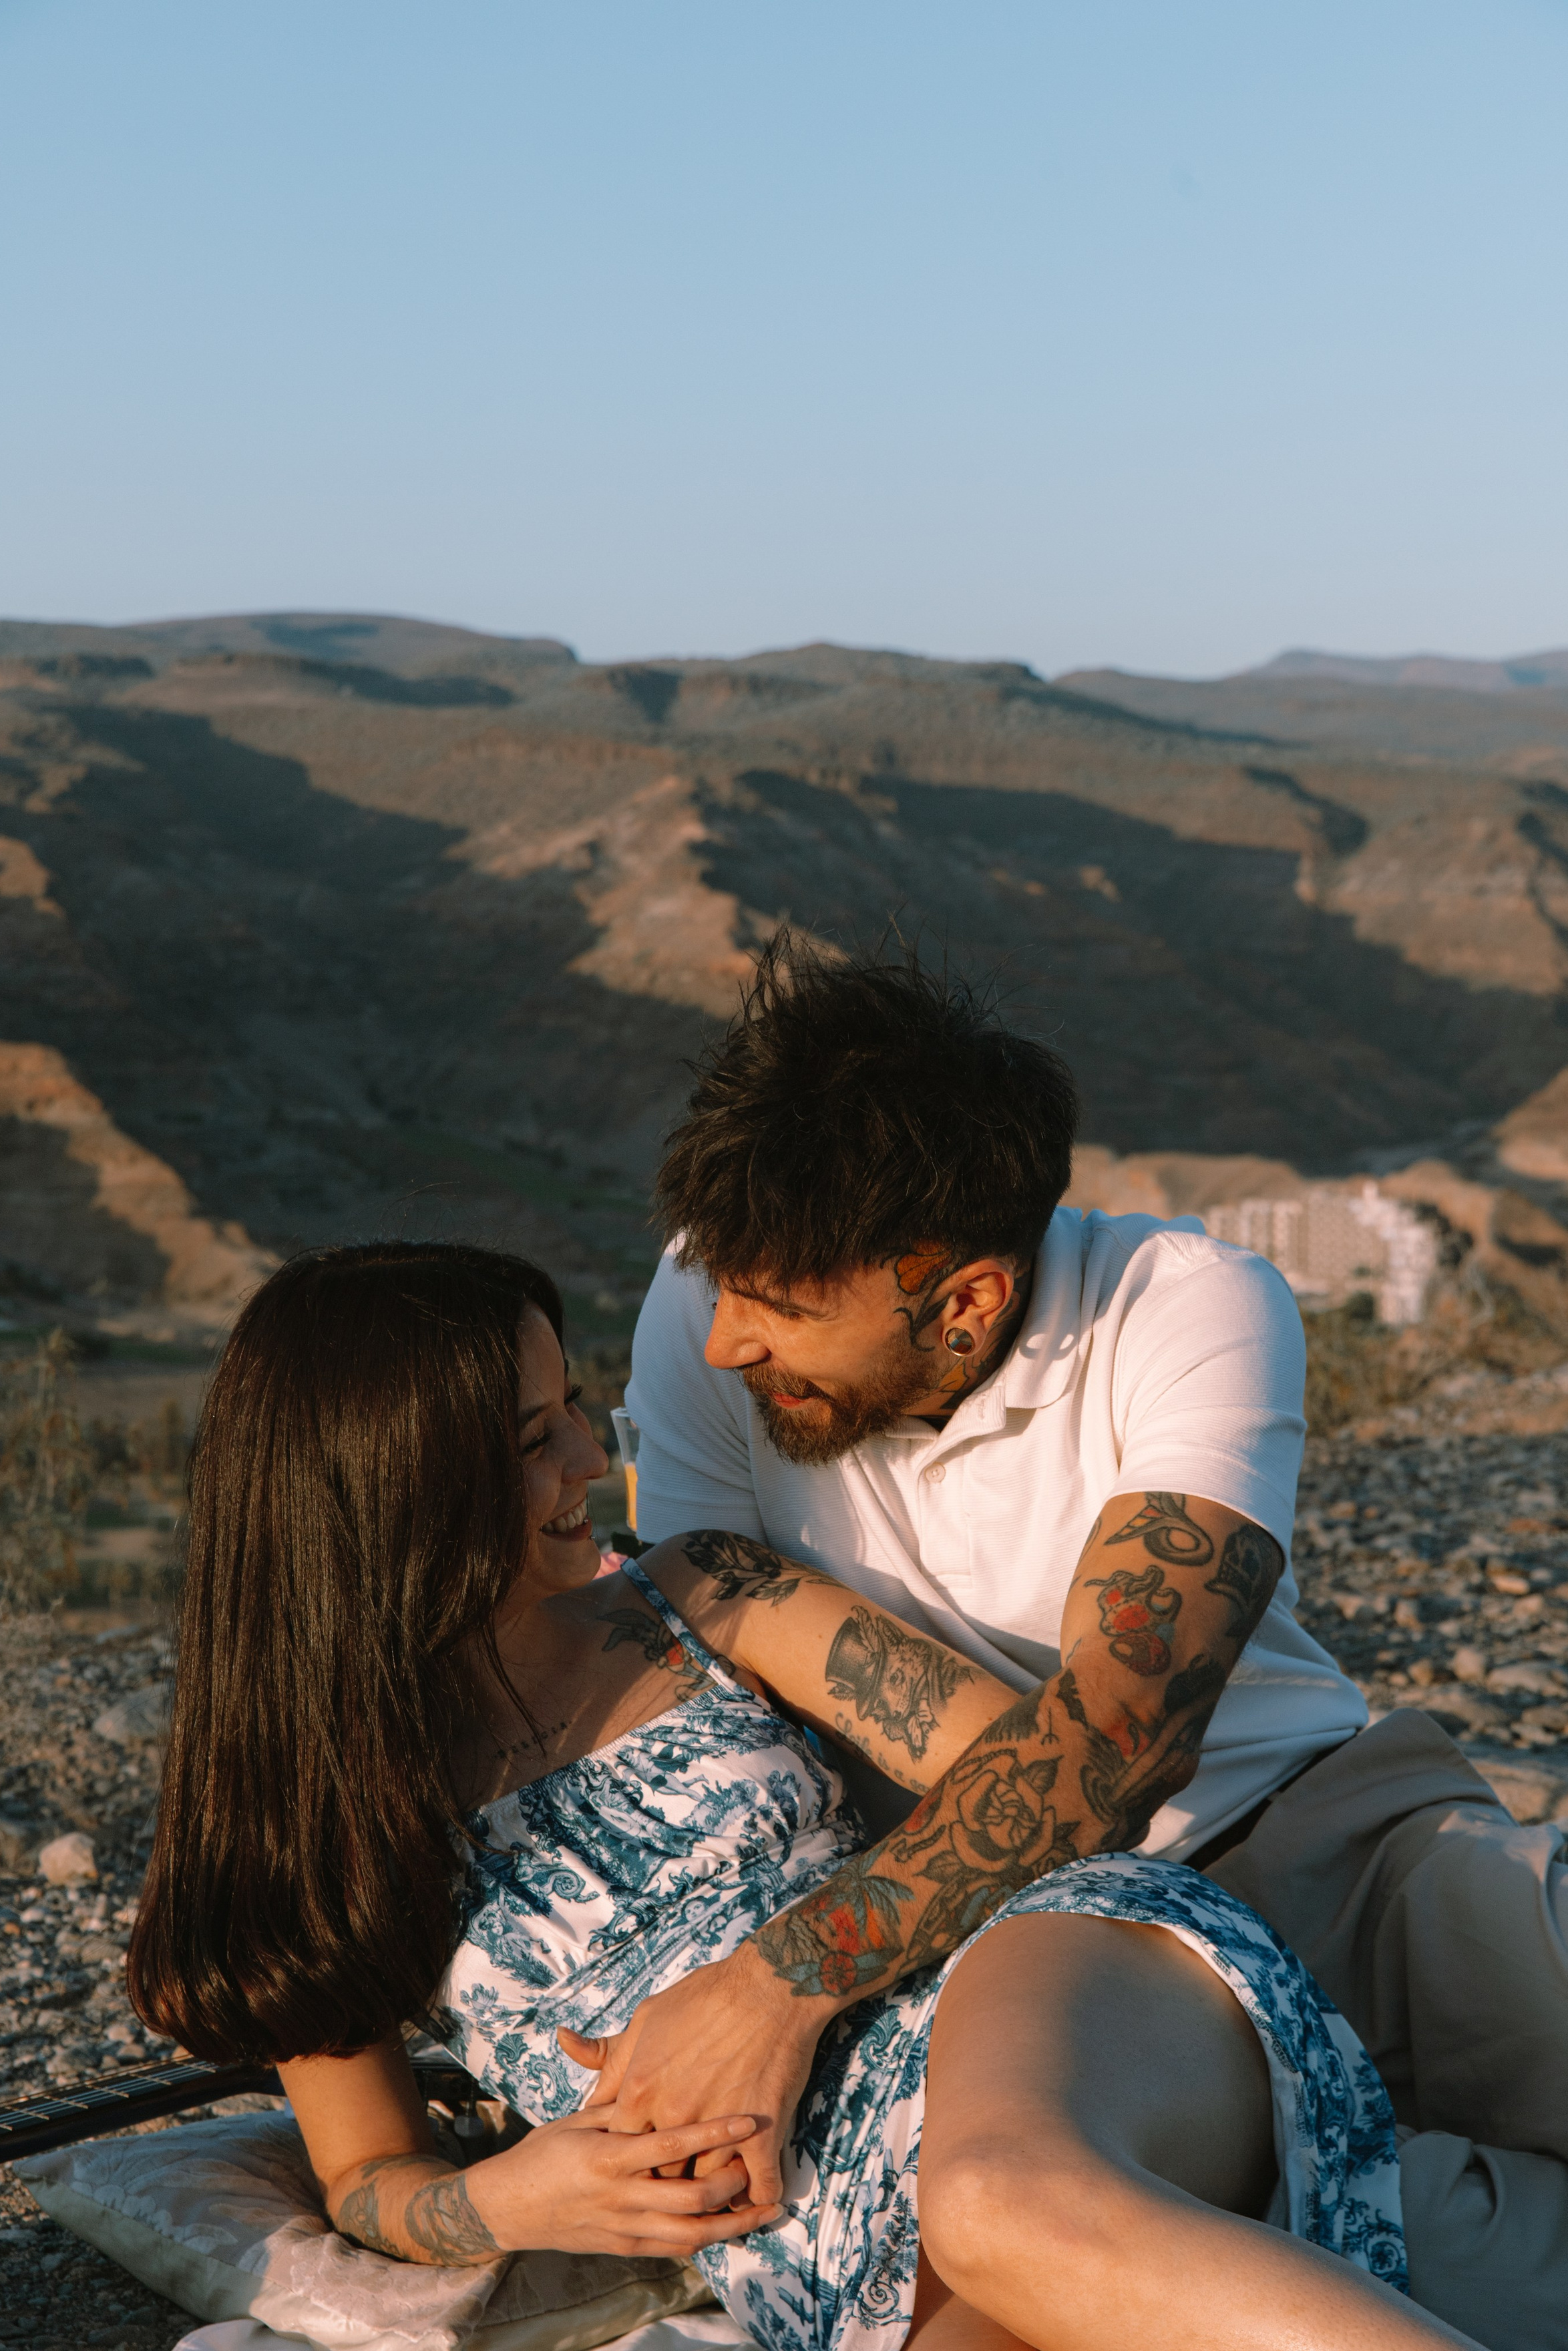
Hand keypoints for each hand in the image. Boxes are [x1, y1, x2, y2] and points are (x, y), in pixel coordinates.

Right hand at [465, 2105, 778, 2256]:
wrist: (508, 2208)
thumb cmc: (542, 2154)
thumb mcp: (576, 2120)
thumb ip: (618, 2106)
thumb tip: (655, 2078)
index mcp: (609, 2157)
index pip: (673, 2144)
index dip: (715, 2131)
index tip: (749, 2117)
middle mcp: (620, 2197)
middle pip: (690, 2198)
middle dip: (732, 2183)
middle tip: (759, 2161)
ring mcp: (624, 2228)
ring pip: (690, 2234)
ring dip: (732, 2223)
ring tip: (765, 2208)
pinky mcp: (625, 2248)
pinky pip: (674, 2247)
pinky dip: (707, 2238)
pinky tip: (732, 2227)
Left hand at [559, 1942, 838, 2206]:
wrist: (768, 1985)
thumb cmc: (705, 1997)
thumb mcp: (647, 2016)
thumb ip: (609, 2049)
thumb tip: (565, 2043)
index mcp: (640, 2090)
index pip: (620, 2146)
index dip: (630, 2154)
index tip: (641, 2157)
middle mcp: (673, 2115)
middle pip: (658, 2175)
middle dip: (665, 2181)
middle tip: (675, 2183)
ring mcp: (716, 2128)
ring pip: (705, 2187)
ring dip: (712, 2195)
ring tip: (716, 2198)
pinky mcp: (760, 2133)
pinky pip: (758, 2184)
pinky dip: (759, 2197)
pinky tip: (757, 2198)